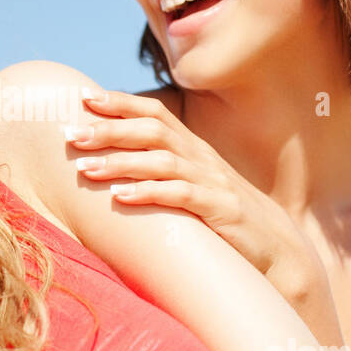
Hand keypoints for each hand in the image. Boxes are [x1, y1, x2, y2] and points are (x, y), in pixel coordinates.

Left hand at [65, 88, 335, 328]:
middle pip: (153, 131)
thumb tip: (116, 167)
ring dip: (120, 162)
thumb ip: (164, 173)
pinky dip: (149, 193)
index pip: (155, 113)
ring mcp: (213, 183)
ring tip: (85, 167)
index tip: (83, 98)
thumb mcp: (194, 189)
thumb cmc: (226, 222)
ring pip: (161, 161)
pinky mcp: (221, 211)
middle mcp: (202, 159)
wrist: (279, 252)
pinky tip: (120, 196)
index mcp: (193, 150)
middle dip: (110, 130)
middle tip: (71, 134)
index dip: (121, 103)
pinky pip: (181, 196)